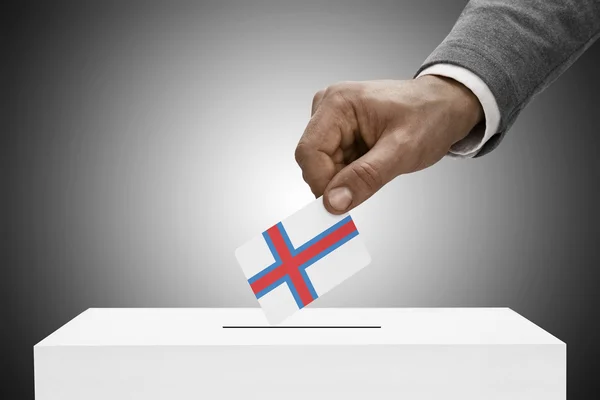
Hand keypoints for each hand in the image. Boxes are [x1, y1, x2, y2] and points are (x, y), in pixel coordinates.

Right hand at [294, 76, 483, 213]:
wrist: (446, 106)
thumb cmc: (430, 116)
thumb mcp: (402, 150)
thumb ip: (365, 177)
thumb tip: (333, 202)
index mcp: (338, 103)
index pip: (309, 152)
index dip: (321, 183)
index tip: (341, 205)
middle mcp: (328, 108)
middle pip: (313, 161)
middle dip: (337, 181)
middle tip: (370, 184)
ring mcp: (332, 121)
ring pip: (322, 167)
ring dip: (346, 179)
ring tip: (378, 167)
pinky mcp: (339, 133)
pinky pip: (333, 165)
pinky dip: (350, 175)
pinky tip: (373, 165)